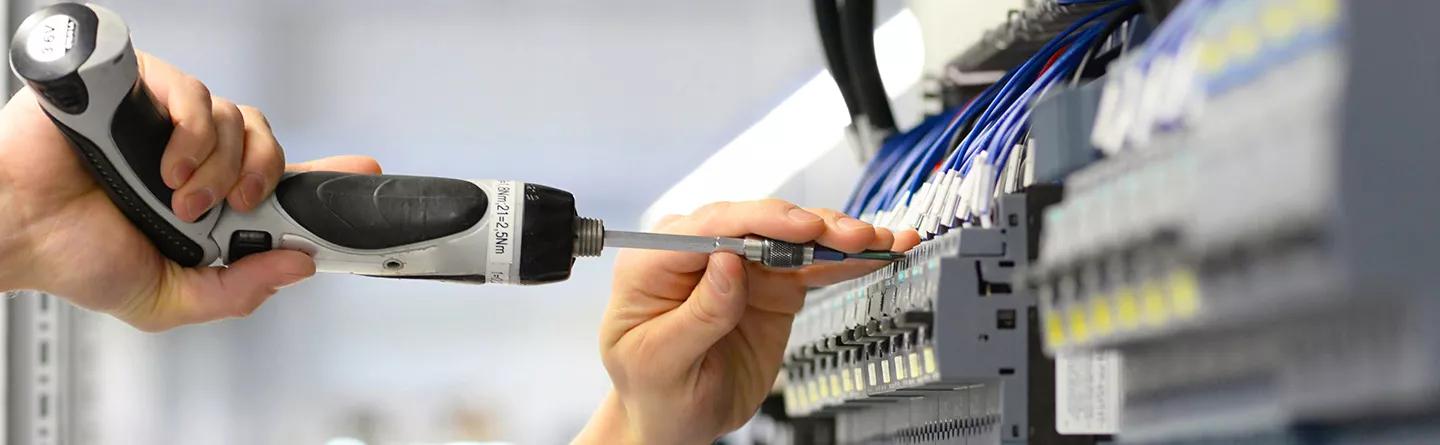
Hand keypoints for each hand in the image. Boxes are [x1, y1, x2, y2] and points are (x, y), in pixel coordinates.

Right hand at [0, 52, 381, 330]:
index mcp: (207, 203)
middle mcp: (195, 158)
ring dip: (220, 164)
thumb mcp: (167, 299)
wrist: (13, 227)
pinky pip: (196, 94)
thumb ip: (234, 290)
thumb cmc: (74, 256)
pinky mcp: (141, 90)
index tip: (364, 174)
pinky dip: (193, 132)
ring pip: (239, 118)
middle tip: (237, 204)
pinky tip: (167, 165)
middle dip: (266, 175)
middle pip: (269, 142)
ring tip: (181, 194)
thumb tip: (296, 266)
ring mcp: (168, 122)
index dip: (326, 176)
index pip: (281, 181)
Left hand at [577, 200, 919, 442]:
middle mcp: (701, 251)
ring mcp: (742, 265)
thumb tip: (727, 263)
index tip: (802, 229)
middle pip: (760, 224)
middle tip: (855, 238)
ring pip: (794, 239)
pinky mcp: (773, 284)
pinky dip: (847, 261)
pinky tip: (878, 253)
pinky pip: (812, 265)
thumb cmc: (653, 388)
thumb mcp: (661, 361)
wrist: (677, 417)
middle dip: (812, 228)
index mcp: (656, 260)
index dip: (761, 222)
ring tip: (880, 242)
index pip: (711, 227)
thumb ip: (696, 314)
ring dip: (840, 238)